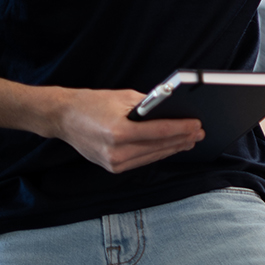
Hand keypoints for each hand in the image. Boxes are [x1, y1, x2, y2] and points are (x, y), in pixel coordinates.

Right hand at [50, 87, 203, 173]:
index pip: (159, 131)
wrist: (64, 118)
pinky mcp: (112, 167)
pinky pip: (142, 160)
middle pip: (159, 146)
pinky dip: (158, 153)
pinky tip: (171, 147)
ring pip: (153, 156)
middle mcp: (116, 151)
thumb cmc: (93, 103)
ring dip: (173, 148)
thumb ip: (149, 105)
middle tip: (199, 133)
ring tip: (190, 140)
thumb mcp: (123, 97)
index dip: (182, 128)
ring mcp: (113, 162)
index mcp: (118, 131)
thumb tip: (175, 109)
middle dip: (182, 139)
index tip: (198, 124)